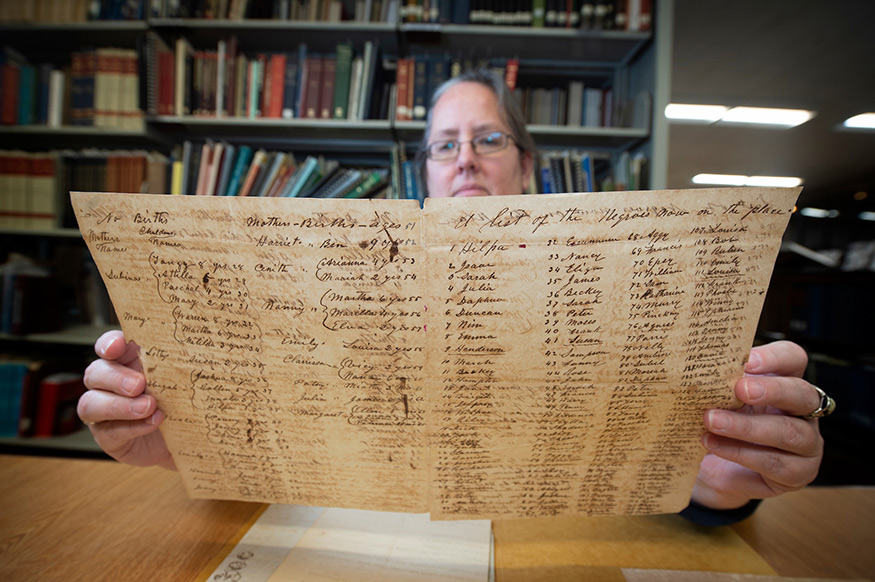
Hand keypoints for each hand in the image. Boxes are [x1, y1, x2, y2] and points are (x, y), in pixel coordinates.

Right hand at [78, 330, 174, 469]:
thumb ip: (179, 363)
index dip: (108, 343)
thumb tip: (199, 345)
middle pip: (95, 372)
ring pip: (91, 403)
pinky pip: (109, 431)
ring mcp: (103, 411)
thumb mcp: (182, 378)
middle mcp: (109, 383)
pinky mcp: (108, 436)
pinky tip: (152, 422)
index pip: (108, 346)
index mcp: (126, 361)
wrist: (185, 436)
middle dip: (115, 378)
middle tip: (139, 384)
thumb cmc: (181, 399)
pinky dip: (132, 426)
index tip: (116, 347)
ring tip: (148, 407)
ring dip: (118, 405)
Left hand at [691, 341, 823, 509]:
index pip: (793, 359)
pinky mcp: (796, 474)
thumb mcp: (716, 398)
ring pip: (788, 432)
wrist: (709, 468)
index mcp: (784, 380)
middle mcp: (802, 410)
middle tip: (739, 389)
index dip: (775, 358)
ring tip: (712, 421)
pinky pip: (774, 463)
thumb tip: (694, 363)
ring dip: (747, 426)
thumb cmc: (718, 422)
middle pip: (802, 394)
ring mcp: (806, 443)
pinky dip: (740, 452)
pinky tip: (713, 444)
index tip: (747, 362)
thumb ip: (716, 381)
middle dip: (771, 390)